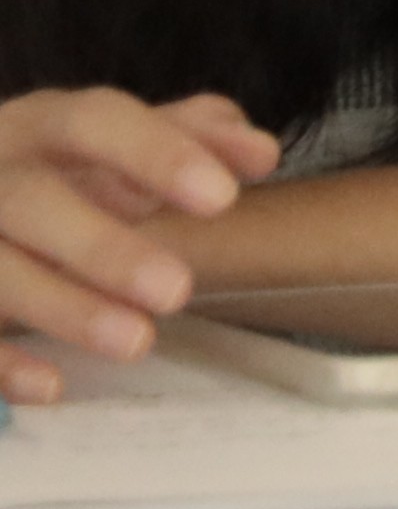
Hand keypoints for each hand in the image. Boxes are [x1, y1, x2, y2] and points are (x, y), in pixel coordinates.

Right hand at [0, 89, 279, 404]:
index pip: (94, 121)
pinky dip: (2, 363)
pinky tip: (51, 386)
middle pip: (31, 200)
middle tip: (177, 291)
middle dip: (102, 247)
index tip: (223, 197)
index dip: (157, 154)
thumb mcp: (114, 146)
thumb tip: (260, 151)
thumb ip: (190, 137)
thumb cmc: (55, 170)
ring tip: (136, 341)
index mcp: (39, 125)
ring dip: (62, 308)